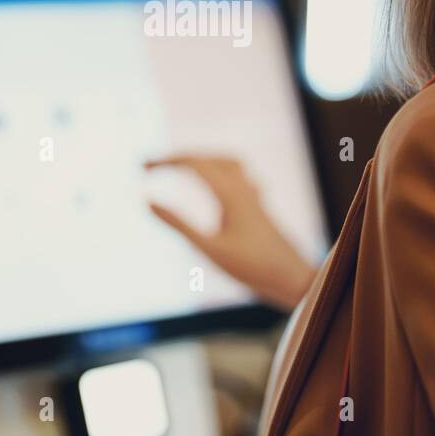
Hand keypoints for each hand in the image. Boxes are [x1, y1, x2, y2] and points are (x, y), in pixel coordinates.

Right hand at [144, 154, 316, 310]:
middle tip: (149, 166)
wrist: (292, 278)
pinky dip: (220, 170)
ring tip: (180, 165)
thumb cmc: (251, 267)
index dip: (166, 162)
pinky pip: (239, 174)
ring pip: (226, 161)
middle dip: (177, 158)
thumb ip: (178, 224)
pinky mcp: (259, 205)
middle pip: (207, 158)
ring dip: (201, 159)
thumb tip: (147, 201)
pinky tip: (219, 182)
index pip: (193, 163)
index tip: (142, 169)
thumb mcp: (208, 249)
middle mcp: (243, 187)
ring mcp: (253, 195)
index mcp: (230, 193)